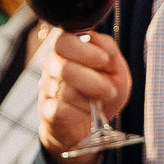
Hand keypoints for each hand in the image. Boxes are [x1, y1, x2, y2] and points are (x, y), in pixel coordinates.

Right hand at [37, 29, 133, 163]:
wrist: (92, 125)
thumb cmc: (102, 92)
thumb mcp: (116, 70)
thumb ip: (110, 50)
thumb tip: (96, 38)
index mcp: (68, 49)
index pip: (64, 41)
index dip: (85, 50)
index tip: (104, 60)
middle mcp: (53, 65)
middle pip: (64, 67)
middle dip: (92, 80)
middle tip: (109, 90)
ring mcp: (47, 88)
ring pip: (66, 91)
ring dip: (90, 100)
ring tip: (100, 103)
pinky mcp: (47, 110)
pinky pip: (61, 110)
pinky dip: (80, 113)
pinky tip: (86, 112)